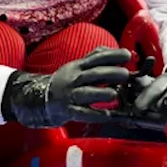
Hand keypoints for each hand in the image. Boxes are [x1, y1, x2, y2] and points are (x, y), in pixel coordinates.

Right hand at [1, 47, 131, 127]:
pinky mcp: (67, 111)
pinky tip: (106, 115)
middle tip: (126, 74)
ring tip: (114, 94)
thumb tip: (115, 50)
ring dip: (102, 93)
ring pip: (87, 93)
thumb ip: (94, 58)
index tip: (127, 55)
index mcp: (77, 66)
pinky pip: (83, 114)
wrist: (38, 98)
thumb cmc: (64, 82)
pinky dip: (95, 115)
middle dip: (111, 73)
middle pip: (93, 74)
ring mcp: (69, 95)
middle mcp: (73, 78)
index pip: (96, 57)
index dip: (112, 55)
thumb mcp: (76, 67)